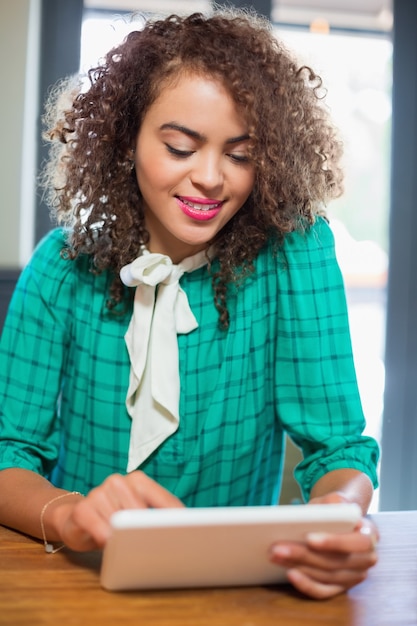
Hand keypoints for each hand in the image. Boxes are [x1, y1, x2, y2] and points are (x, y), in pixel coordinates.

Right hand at [52, 471, 183, 551]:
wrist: (76, 519)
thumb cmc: (115, 519)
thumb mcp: (138, 514)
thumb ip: (156, 516)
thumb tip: (182, 528)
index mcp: (137, 480)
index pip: (162, 499)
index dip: (175, 518)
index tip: (188, 534)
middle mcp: (118, 482)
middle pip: (140, 511)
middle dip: (147, 531)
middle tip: (156, 547)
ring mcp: (99, 493)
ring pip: (119, 519)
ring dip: (124, 537)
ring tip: (126, 546)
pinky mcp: (82, 509)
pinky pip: (98, 525)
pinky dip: (105, 535)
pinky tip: (110, 543)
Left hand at [270, 496, 378, 598]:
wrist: (342, 520)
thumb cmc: (336, 508)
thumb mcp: (336, 499)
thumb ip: (333, 502)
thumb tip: (319, 512)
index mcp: (370, 535)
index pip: (357, 543)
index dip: (333, 542)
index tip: (309, 538)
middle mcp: (367, 560)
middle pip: (335, 562)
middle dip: (304, 555)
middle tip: (277, 548)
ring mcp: (355, 576)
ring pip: (326, 577)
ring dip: (299, 567)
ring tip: (275, 556)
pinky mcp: (341, 587)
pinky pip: (324, 591)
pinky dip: (306, 585)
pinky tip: (289, 573)